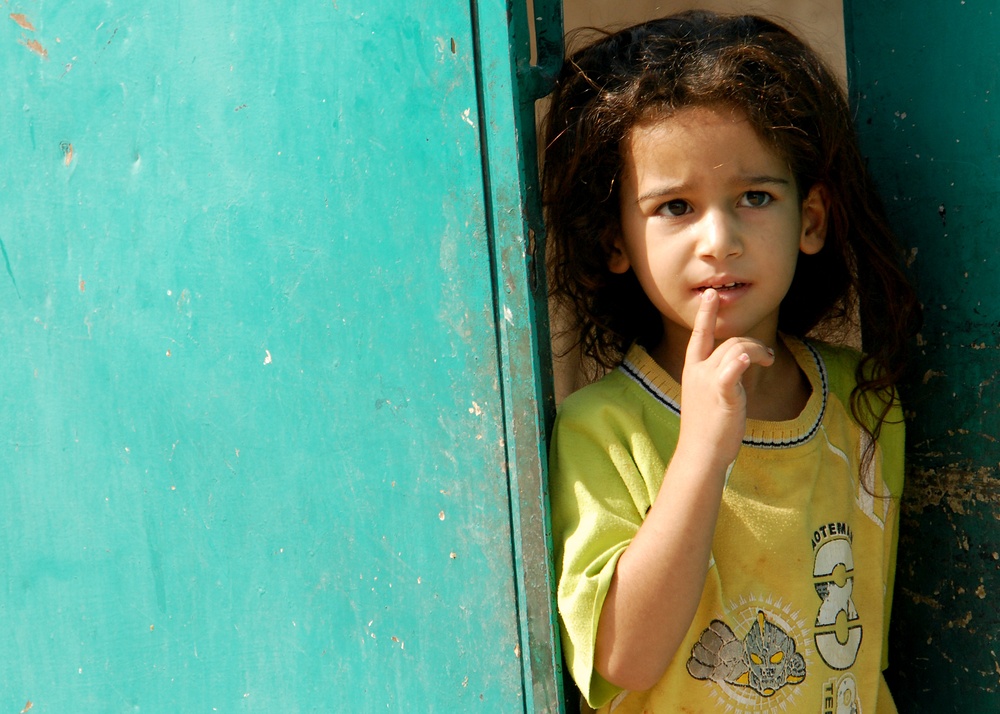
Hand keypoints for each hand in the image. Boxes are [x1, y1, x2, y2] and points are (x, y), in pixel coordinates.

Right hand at [676, 289, 774, 469]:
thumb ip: (718, 375)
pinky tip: (756, 360)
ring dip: (759, 352)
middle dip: (754, 344)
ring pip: (738, 349)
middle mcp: (697, 371)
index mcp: (692, 369)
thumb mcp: (707, 395)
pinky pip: (733, 368)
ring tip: (769, 362)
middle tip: (767, 357)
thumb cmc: (707, 427)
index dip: (706, 315)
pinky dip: (744, 359)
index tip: (712, 295)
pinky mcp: (722, 393)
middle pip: (730, 341)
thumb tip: (737, 361)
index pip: (699, 335)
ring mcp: (708, 381)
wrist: (701, 452)